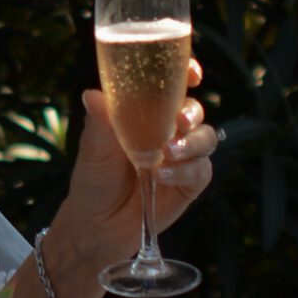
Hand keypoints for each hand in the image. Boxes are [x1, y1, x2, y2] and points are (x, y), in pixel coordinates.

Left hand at [47, 60, 218, 292]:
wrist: (97, 224)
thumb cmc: (94, 178)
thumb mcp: (93, 148)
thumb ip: (100, 122)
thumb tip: (92, 94)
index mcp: (147, 112)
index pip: (174, 84)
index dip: (188, 73)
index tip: (192, 72)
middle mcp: (168, 130)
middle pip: (194, 109)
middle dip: (191, 111)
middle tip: (178, 120)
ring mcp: (182, 157)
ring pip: (206, 137)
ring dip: (192, 142)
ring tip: (168, 152)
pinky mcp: (190, 184)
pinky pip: (201, 170)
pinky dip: (186, 170)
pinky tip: (164, 175)